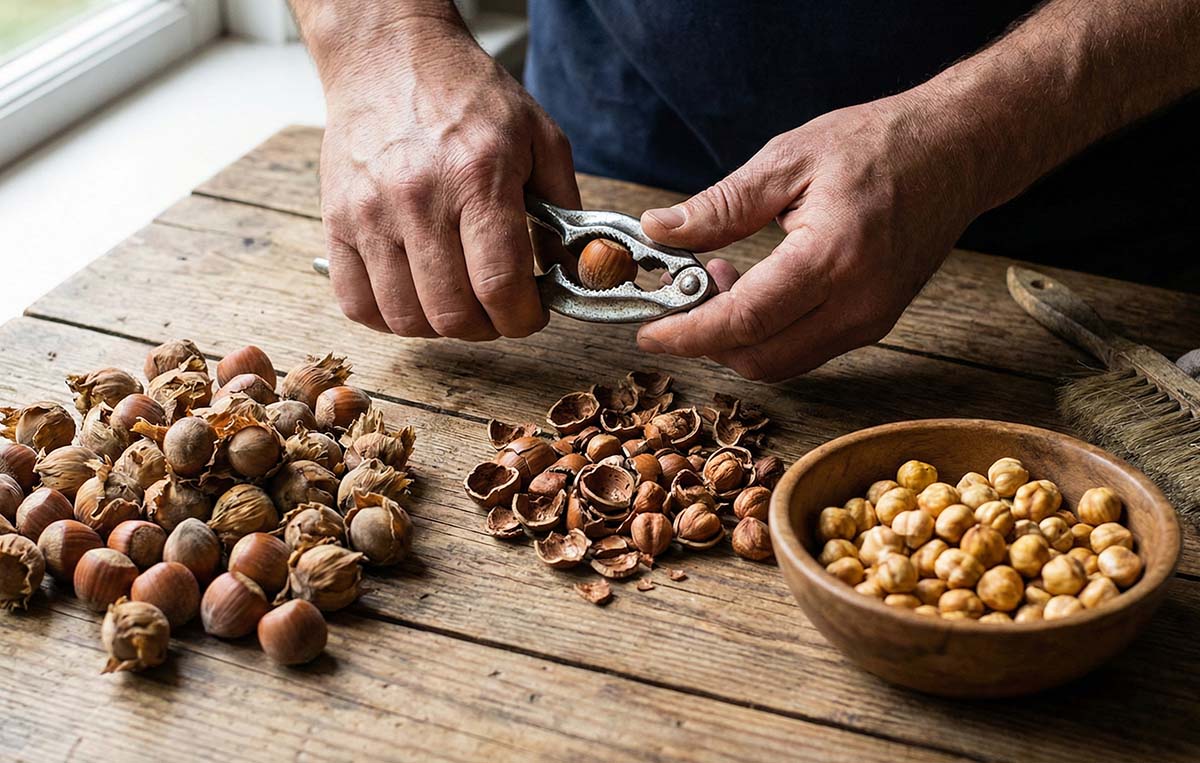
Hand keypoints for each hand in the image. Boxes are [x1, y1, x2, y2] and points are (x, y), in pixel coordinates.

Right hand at [318, 20, 578, 338]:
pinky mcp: (335, 220)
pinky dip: (389, 317)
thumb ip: (564, 210)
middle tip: (498, 310)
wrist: (388, 55)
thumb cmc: (467, 95)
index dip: (524, 319)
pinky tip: (415, 298)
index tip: (532, 314)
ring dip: (440, 327)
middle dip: (487, 327)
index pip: (500, 286)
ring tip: (459, 301)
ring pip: (405, 318)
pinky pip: (357, 303)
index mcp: (477, 177)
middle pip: (452, 313)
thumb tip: (575, 272)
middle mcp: (418, 198)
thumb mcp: (539, 137)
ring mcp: (369, 212)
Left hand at [637, 96, 980, 380]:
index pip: (745, 320)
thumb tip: (659, 230)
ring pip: (783, 362)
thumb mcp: (790, 158)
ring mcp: (871, 320)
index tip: (648, 333)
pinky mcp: (875, 323)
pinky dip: (768, 335)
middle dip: (707, 343)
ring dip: (737, 340)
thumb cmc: (879, 144)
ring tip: (719, 283)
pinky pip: (806, 350)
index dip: (689, 333)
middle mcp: (858, 302)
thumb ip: (722, 204)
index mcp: (834, 256)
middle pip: (761, 359)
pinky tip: (754, 290)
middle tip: (681, 297)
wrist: (958, 151)